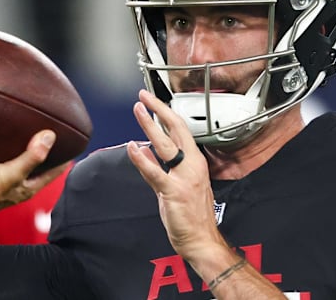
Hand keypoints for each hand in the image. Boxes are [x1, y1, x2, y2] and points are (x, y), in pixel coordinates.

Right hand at [0, 130, 68, 213]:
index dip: (64, 158)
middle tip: (52, 127)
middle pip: (35, 162)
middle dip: (44, 148)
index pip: (54, 171)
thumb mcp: (12, 173)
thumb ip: (31, 156)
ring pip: (14, 157)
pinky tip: (0, 129)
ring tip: (27, 125)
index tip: (74, 142)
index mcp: (28, 186)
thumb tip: (51, 136)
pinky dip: (0, 144)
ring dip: (21, 144)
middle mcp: (16, 181)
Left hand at [127, 90, 227, 260]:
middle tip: (144, 96)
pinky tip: (133, 148)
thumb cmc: (193, 215)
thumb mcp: (180, 184)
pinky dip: (142, 160)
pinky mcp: (174, 192)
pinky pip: (155, 173)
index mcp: (195, 162)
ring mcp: (184, 177)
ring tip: (137, 111)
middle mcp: (192, 165)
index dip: (166, 112)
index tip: (153, 101)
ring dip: (150, 125)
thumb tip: (146, 151)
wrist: (202, 239)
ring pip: (166, 145)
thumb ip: (162, 167)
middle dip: (159, 110)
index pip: (181, 130)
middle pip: (176, 129)